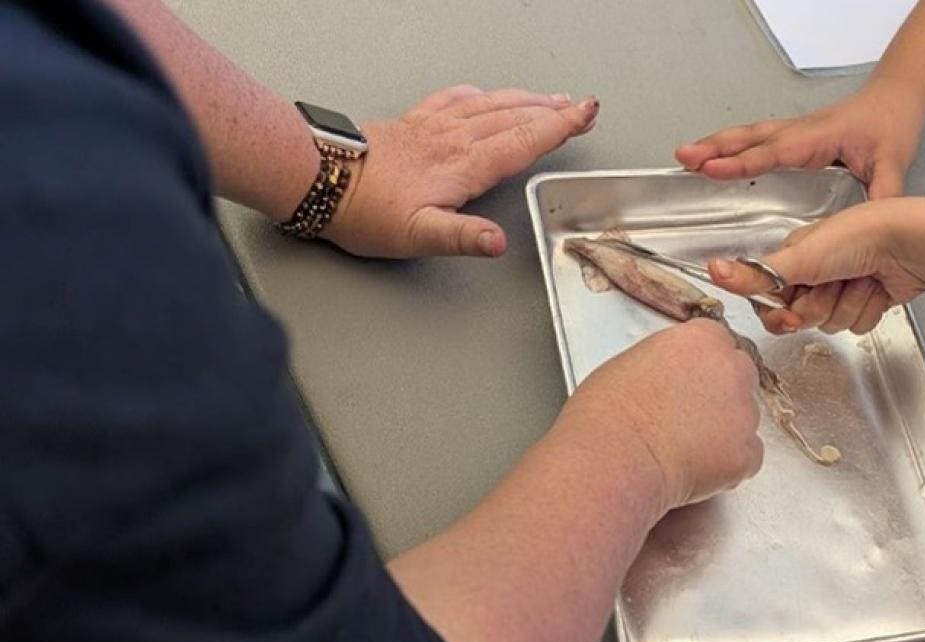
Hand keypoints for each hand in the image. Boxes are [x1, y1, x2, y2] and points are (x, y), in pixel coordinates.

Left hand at [323, 86, 598, 258]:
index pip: (523, 142)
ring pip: (490, 105)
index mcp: (463, 166)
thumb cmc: (364, 212)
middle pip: (514, 117)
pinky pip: (454, 100)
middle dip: (552, 111)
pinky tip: (483, 94)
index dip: (558, 128)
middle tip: (581, 107)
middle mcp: (453, 139)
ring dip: (525, 100)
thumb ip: (462, 237)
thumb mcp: (417, 236)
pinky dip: (478, 95)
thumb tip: (498, 242)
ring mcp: (432, 127)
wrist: (316, 179)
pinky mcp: (411, 124)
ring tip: (550, 98)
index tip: (586, 114)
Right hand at [565, 320, 763, 514]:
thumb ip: (669, 360)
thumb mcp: (632, 362)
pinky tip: (695, 467)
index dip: (704, 365)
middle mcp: (732, 369)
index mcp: (702, 339)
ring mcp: (745, 412)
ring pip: (745, 419)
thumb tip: (674, 374)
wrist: (614, 458)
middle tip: (690, 416)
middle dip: (723, 394)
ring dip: (725, 430)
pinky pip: (747, 457)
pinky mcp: (747, 453)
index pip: (720, 342)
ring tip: (684, 446)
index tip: (691, 380)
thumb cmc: (608, 414)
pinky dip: (728, 465)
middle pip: (741, 375)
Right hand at [676, 83, 924, 199]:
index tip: (712, 169)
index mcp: (817, 139)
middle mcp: (800, 132)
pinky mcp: (794, 136)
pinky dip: (730, 145)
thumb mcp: (894, 164)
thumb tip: (872, 224)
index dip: (741, 163)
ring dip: (716, 144)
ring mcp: (794, 132)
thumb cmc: (892, 126)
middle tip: (683, 158)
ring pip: (748, 136)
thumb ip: (883, 194)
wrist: (897, 98)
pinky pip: (756, 139)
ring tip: (685, 156)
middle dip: (714, 149)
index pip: (773, 152)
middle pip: (749, 139)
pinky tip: (715, 154)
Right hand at [708, 199, 924, 334]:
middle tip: (835, 284)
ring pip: (832, 324)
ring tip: (861, 278)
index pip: (772, 301)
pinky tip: (878, 287)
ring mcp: (844, 287)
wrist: (909, 242)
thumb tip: (714, 271)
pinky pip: (857, 325)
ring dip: (847, 305)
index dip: (782, 313)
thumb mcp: (800, 257)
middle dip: (820, 306)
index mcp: (796, 257)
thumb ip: (756, 274)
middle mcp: (817, 272)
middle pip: (802, 317)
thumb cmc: (858, 235)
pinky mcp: (868, 300)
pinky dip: (868, 309)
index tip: (792, 311)